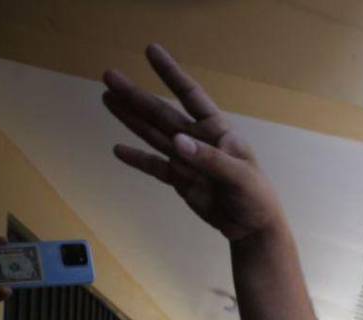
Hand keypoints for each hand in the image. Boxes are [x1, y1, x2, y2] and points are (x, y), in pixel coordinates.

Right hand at [102, 44, 285, 241]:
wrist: (251, 226)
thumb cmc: (255, 196)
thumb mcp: (239, 177)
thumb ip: (210, 159)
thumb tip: (178, 141)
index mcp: (216, 130)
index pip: (190, 95)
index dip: (171, 73)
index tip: (151, 51)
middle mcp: (197, 139)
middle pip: (161, 112)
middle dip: (136, 95)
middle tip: (109, 75)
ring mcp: (186, 159)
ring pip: (153, 134)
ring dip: (130, 117)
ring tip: (107, 98)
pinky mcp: (179, 180)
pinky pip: (155, 167)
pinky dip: (137, 159)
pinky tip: (118, 149)